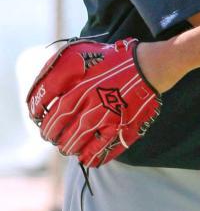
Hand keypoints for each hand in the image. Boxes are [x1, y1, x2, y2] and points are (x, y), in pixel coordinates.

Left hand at [27, 38, 161, 166]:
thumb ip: (61, 66)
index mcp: (79, 84)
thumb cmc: (117, 57)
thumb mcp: (84, 52)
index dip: (37, 111)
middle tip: (51, 136)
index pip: (47, 103)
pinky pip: (101, 148)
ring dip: (67, 146)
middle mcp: (90, 102)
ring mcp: (106, 116)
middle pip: (59, 126)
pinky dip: (91, 156)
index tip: (36, 116)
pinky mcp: (122, 126)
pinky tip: (86, 158)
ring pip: (76, 140)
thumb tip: (42, 82)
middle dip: (51, 133)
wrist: (151, 65)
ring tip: (66, 147)